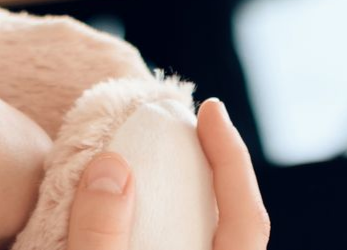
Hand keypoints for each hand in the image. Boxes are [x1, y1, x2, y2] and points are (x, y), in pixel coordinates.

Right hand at [65, 99, 269, 249]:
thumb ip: (100, 234)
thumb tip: (113, 165)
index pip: (247, 220)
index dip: (232, 158)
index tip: (211, 109)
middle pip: (234, 222)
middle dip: (218, 166)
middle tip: (193, 122)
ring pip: (203, 235)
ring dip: (187, 192)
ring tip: (163, 154)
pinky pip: (175, 243)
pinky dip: (164, 215)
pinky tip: (133, 200)